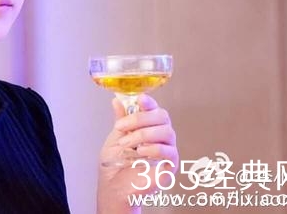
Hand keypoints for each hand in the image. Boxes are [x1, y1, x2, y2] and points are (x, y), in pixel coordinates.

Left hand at [97, 95, 177, 212]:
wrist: (114, 187)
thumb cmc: (116, 164)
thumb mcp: (114, 137)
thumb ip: (121, 120)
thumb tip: (117, 100)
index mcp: (149, 126)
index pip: (154, 108)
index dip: (149, 101)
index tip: (140, 98)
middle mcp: (161, 135)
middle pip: (162, 116)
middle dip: (140, 118)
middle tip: (122, 126)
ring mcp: (168, 149)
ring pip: (166, 131)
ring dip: (143, 134)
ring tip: (127, 143)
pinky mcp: (171, 165)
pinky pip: (169, 151)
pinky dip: (153, 148)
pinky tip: (140, 152)